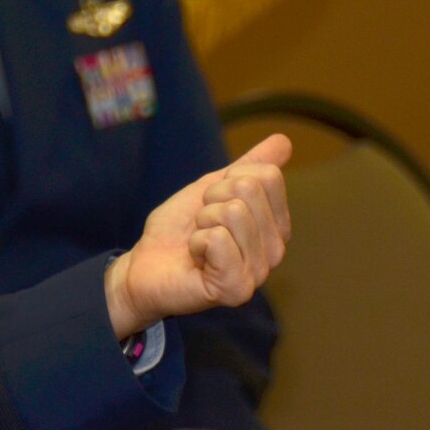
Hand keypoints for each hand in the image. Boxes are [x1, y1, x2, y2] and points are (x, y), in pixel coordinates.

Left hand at [104, 134, 290, 339]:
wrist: (145, 266)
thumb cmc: (179, 230)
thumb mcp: (212, 188)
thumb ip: (248, 167)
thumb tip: (284, 140)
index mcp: (275, 226)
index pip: (268, 176)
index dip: (227, 180)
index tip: (212, 203)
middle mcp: (275, 251)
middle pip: (249, 190)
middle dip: (212, 200)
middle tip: (201, 225)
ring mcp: (258, 273)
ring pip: (233, 212)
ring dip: (203, 222)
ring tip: (198, 243)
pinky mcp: (237, 289)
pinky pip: (217, 238)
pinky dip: (196, 242)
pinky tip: (197, 261)